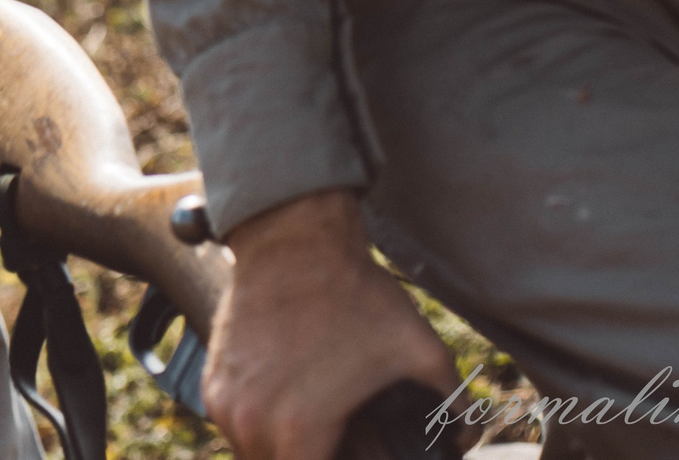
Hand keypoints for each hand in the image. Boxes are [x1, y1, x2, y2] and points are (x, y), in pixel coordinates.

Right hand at [205, 189, 455, 459]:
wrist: (295, 240)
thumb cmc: (356, 296)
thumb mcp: (423, 353)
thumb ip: (455, 405)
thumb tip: (465, 434)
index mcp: (300, 431)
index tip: (364, 452)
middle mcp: (251, 423)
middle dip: (316, 459)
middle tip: (346, 443)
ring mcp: (225, 400)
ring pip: (252, 455)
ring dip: (283, 451)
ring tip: (320, 432)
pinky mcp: (213, 378)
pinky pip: (233, 426)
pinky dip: (258, 427)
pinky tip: (289, 406)